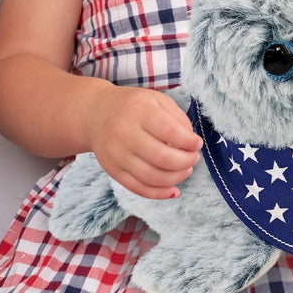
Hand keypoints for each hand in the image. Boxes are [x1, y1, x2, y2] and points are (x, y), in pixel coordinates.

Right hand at [89, 86, 201, 200]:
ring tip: (186, 170)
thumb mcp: (155, 100)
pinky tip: (173, 189)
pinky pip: (139, 188)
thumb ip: (177, 117)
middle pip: (162, 157)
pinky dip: (160, 193)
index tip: (197, 143)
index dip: (189, 141)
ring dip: (176, 178)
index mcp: (139, 110)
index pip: (169, 131)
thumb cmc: (132, 106)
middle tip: (194, 158)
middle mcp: (125, 132)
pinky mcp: (113, 170)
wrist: (95, 114)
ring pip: (152, 176)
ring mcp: (117, 154)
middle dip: (186, 161)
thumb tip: (191, 143)